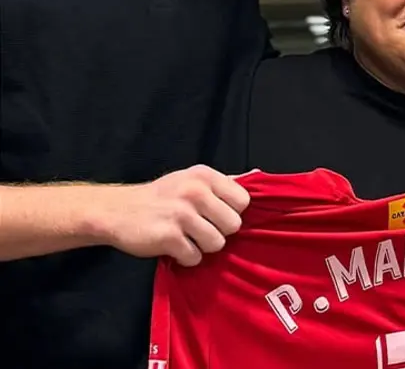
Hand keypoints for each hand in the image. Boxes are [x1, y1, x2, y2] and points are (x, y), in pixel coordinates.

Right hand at [94, 165, 250, 266]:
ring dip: (202, 247)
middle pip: (233, 225)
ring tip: (186, 237)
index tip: (215, 215)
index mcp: (204, 176)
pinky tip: (173, 247)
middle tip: (199, 228)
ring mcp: (181, 214)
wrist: (117, 211)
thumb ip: (222, 184)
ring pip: (217, 243)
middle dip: (218, 232)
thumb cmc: (161, 197)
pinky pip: (195, 257)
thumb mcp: (191, 179)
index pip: (243, 201)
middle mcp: (195, 192)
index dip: (232, 212)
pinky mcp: (168, 237)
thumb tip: (258, 176)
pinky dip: (185, 257)